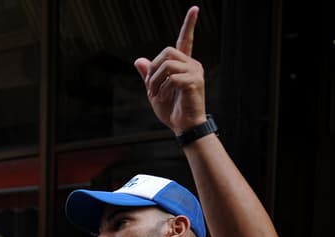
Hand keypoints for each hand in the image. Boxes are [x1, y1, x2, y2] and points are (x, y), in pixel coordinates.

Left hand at [134, 6, 206, 134]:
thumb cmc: (172, 109)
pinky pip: (172, 78)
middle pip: (167, 51)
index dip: (189, 24)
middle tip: (149, 87)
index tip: (195, 8)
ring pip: (167, 64)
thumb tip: (139, 60)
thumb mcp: (154, 91)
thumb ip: (148, 76)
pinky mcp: (194, 82)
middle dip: (152, 69)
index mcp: (184, 64)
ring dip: (154, 80)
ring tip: (155, 94)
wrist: (184, 126)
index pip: (186, 40)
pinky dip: (161, 89)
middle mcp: (192, 64)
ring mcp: (195, 72)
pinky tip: (161, 98)